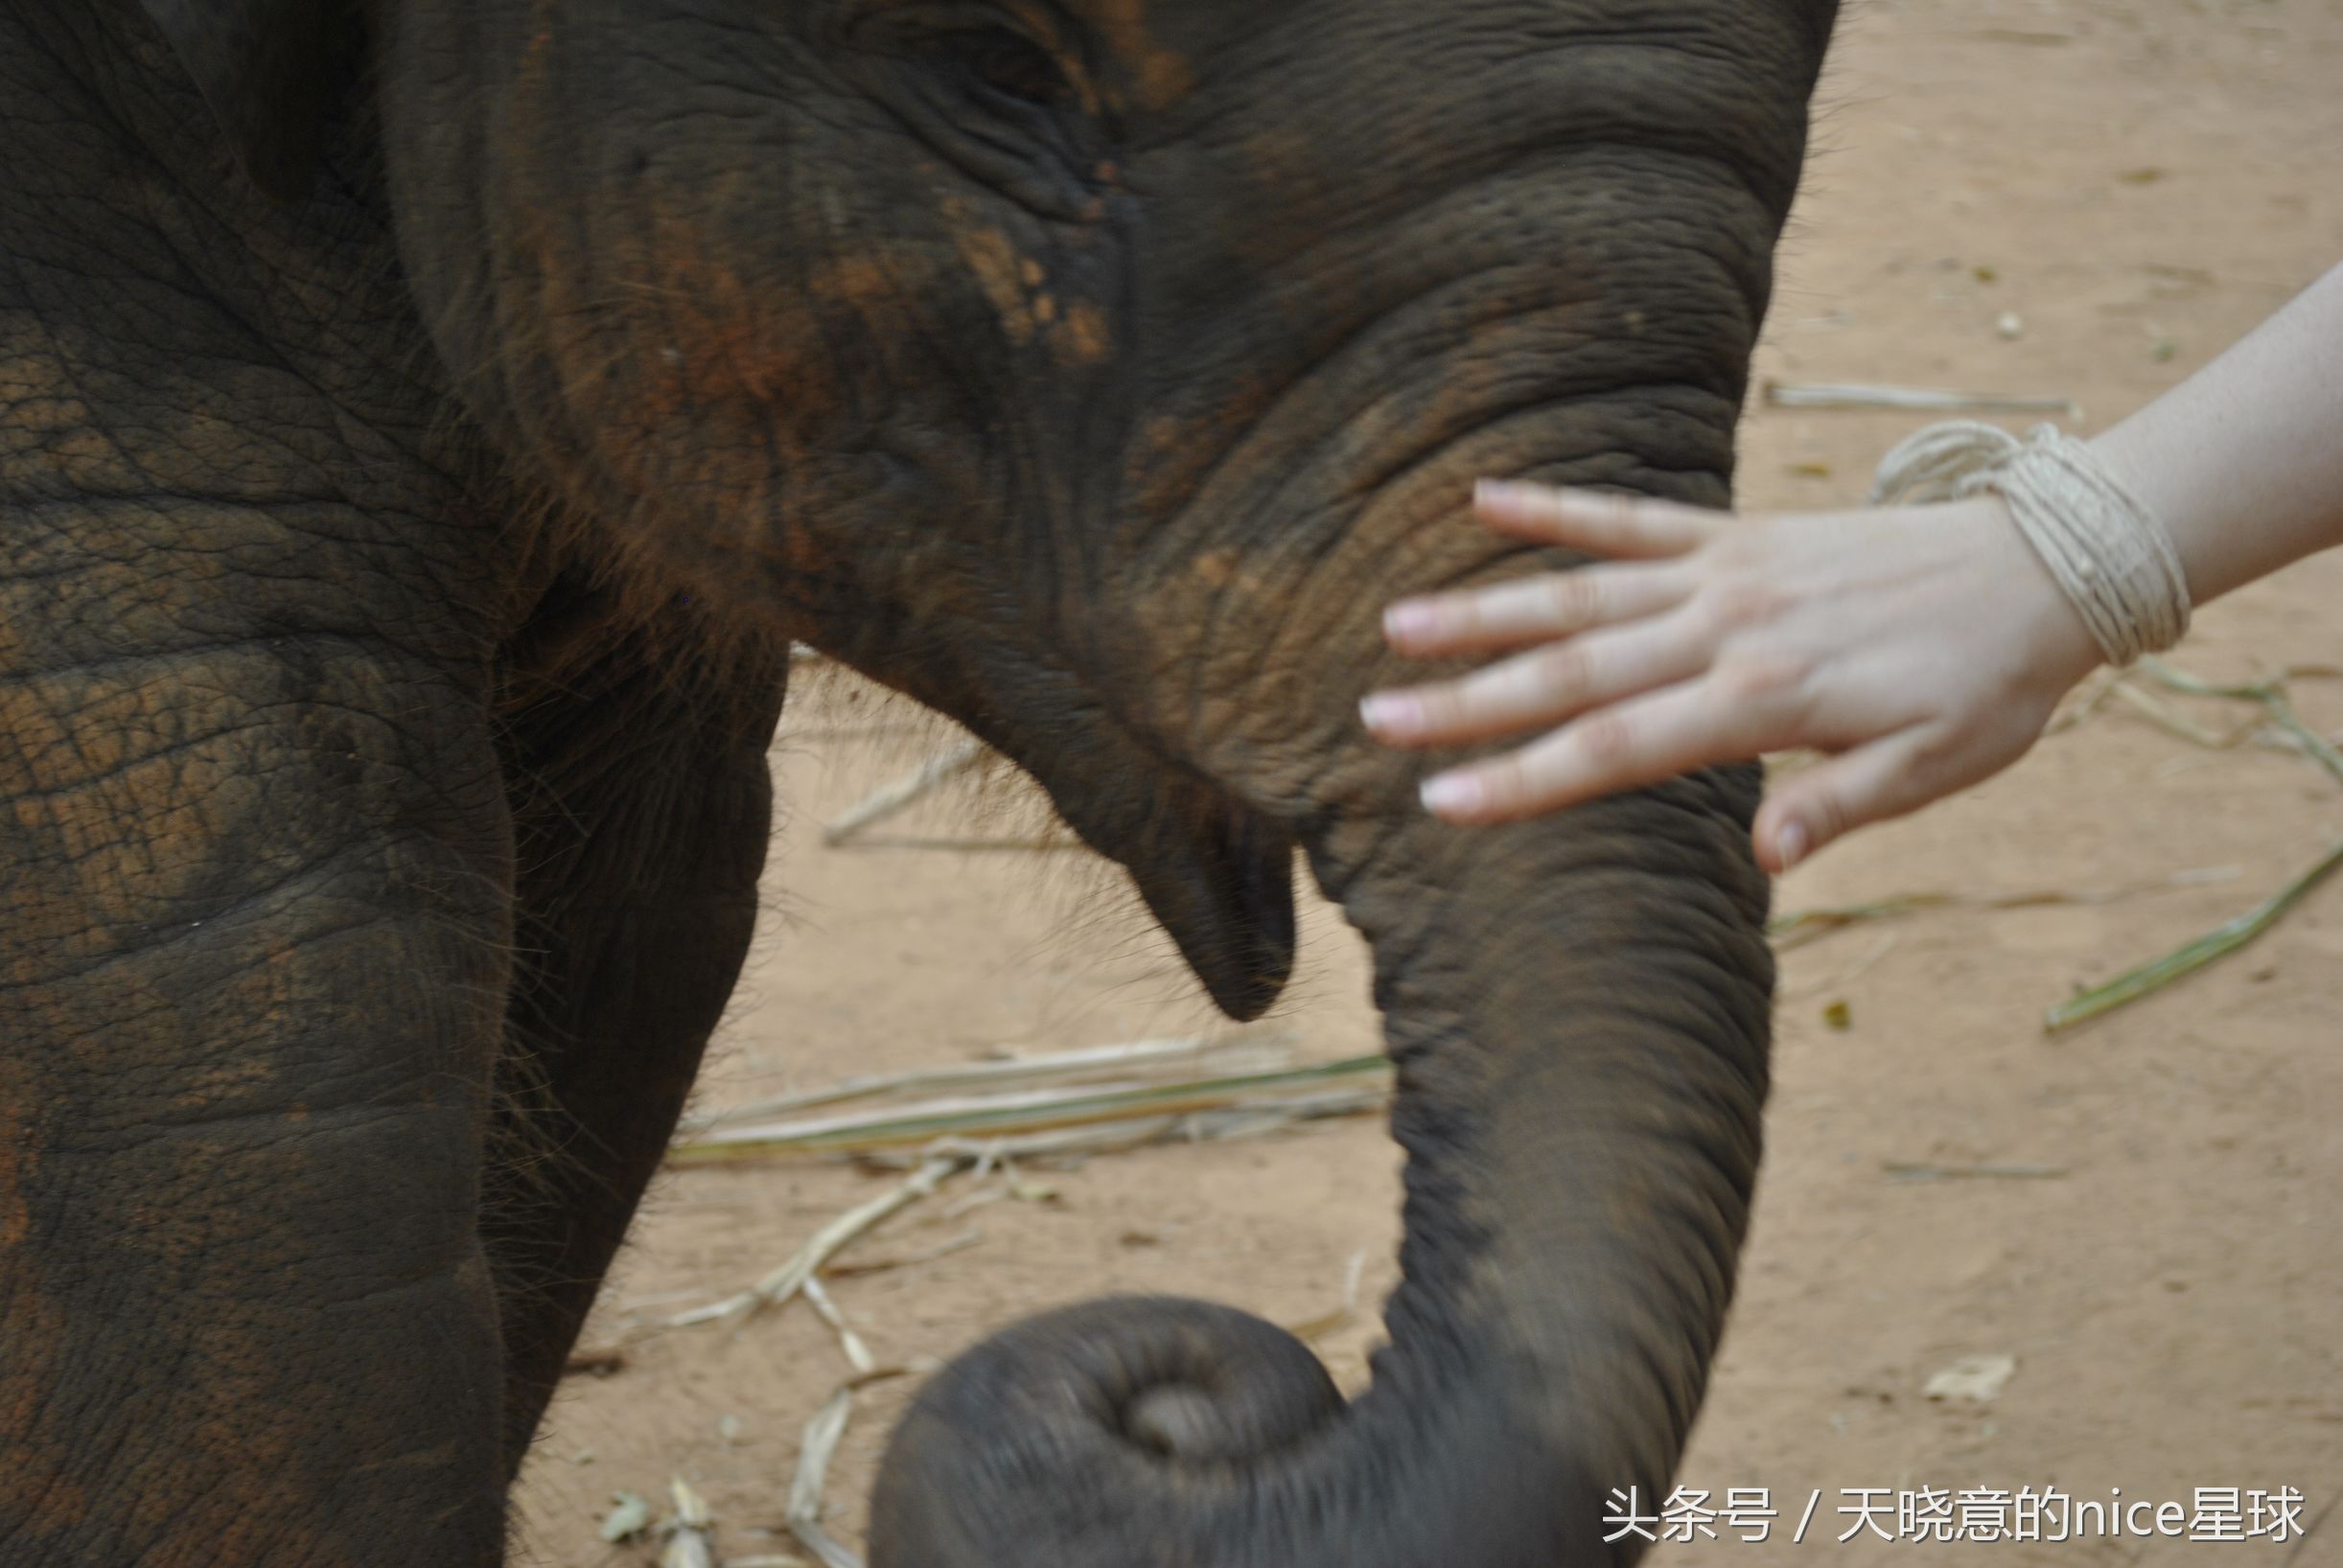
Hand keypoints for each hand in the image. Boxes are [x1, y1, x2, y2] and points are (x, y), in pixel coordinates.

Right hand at [1360, 481, 2104, 870]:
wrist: (2046, 565)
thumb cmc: (1988, 686)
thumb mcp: (1935, 770)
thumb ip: (1839, 808)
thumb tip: (1765, 858)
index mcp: (1766, 701)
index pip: (1619, 748)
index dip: (1525, 778)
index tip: (1442, 801)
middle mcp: (1728, 629)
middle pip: (1574, 670)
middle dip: (1470, 701)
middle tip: (1377, 717)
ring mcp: (1727, 573)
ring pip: (1583, 591)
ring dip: (1486, 610)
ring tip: (1398, 625)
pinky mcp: (1739, 534)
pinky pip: (1636, 519)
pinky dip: (1559, 511)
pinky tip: (1484, 502)